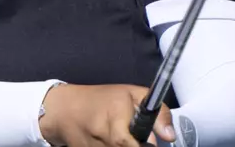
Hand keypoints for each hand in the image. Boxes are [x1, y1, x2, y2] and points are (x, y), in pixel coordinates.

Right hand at [39, 84, 175, 146]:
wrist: (64, 109)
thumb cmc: (102, 99)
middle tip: (133, 138)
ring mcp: (92, 146)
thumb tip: (170, 136)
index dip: (142, 145)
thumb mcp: (133, 93)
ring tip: (120, 137)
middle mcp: (101, 131)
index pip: (130, 142)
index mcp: (115, 113)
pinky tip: (108, 142)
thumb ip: (157, 111)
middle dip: (132, 146)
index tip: (147, 142)